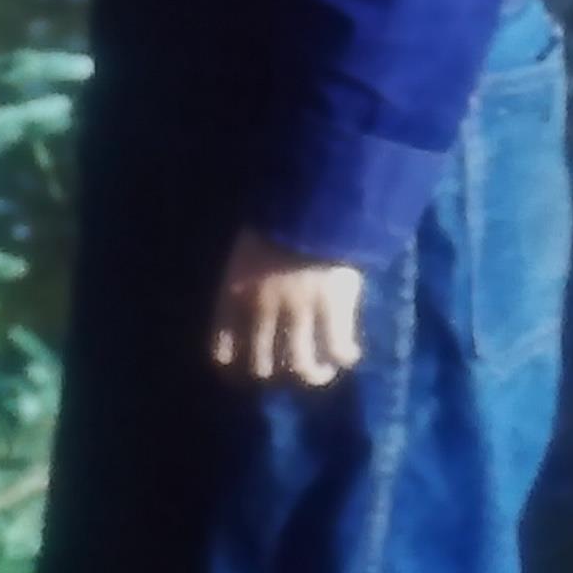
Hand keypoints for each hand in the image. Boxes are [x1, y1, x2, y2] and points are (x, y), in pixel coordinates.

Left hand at [208, 229, 366, 389]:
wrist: (311, 197)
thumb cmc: (276, 215)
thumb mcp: (245, 248)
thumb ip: (243, 282)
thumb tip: (246, 310)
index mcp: (234, 294)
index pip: (222, 352)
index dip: (235, 369)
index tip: (247, 370)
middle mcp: (262, 310)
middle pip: (262, 366)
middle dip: (276, 374)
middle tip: (289, 368)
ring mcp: (299, 312)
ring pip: (301, 366)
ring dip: (314, 375)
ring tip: (324, 371)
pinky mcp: (333, 308)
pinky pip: (337, 348)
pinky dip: (344, 356)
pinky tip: (350, 353)